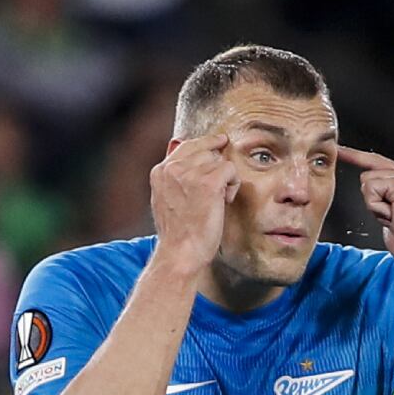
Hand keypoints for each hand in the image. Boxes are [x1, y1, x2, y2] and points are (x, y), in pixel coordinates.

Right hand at [150, 134, 240, 274]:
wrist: (181, 252)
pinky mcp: (209, 182)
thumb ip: (174, 177)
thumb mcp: (166, 199)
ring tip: (217, 200)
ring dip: (225, 179)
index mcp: (160, 171)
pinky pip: (231, 169)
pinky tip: (224, 201)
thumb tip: (184, 151)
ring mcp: (190, 173)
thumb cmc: (178, 233)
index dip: (206, 144)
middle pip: (207, 150)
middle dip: (217, 168)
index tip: (220, 141)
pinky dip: (233, 185)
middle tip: (217, 192)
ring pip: (220, 160)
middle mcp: (173, 168)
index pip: (187, 145)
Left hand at [337, 146, 393, 269]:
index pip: (376, 162)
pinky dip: (377, 208)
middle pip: (368, 174)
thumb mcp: (393, 209)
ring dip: (375, 205)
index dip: (355, 157)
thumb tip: (367, 184)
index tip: (338, 150)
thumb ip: (384, 192)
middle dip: (372, 200)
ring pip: (367, 182)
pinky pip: (371, 190)